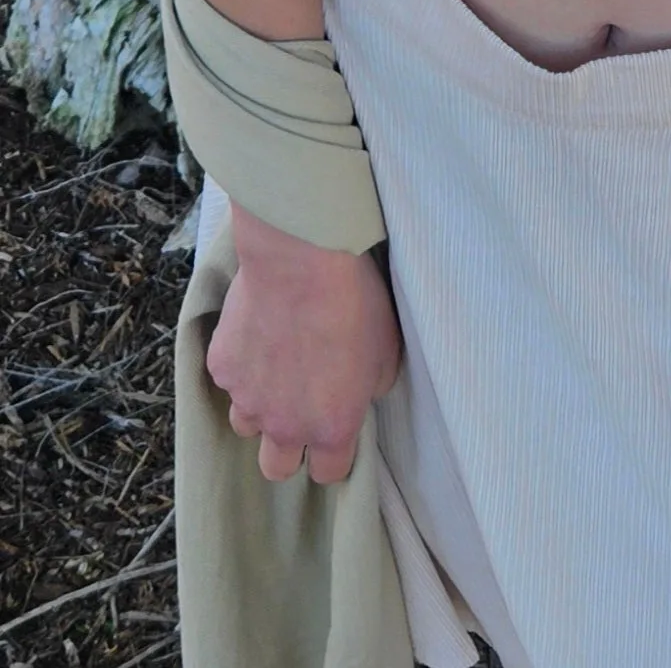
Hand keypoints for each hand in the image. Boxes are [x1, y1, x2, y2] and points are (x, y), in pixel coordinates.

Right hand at [206, 202, 401, 484]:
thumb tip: (360, 391)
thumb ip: (370, 387)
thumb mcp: (387, 349)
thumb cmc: (354, 301)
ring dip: (261, 406)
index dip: (334, 457)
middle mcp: (284, 424)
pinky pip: (231, 378)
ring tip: (277, 365)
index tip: (337, 434)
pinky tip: (259, 331)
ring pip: (247, 424)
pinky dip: (242, 364)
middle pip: (277, 468)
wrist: (303, 259)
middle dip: (289, 447)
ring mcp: (246, 398)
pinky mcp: (221, 367)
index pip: (329, 474)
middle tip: (301, 409)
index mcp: (331, 426)